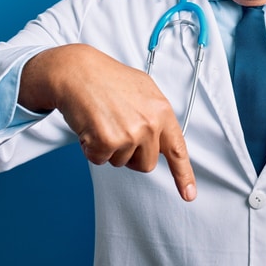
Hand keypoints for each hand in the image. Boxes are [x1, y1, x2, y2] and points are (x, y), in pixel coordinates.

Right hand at [19, 44, 196, 201]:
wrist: (76, 71)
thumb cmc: (107, 78)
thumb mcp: (143, 89)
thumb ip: (156, 114)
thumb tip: (162, 137)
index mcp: (162, 111)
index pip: (177, 150)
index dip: (184, 175)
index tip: (189, 194)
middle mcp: (149, 124)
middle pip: (146, 164)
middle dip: (131, 155)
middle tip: (118, 131)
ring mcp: (129, 134)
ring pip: (121, 162)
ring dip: (109, 148)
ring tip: (103, 121)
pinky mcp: (107, 141)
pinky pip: (100, 160)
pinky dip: (92, 148)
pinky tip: (91, 126)